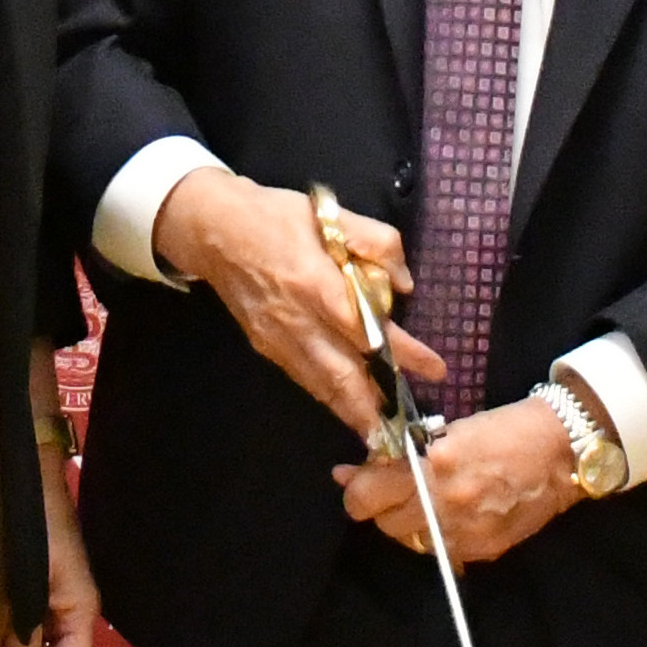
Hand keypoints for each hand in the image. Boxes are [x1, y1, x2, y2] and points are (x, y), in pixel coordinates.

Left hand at [2, 425, 101, 646]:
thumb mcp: (32, 577)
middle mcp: (64, 608)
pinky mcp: (27, 586)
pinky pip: (19, 626)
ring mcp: (46, 597)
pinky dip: (1, 642)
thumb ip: (26, 625)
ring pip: (32, 646)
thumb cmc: (34, 519)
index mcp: (77, 608)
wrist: (23, 471)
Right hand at [151, 168, 445, 434]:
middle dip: (373, 407)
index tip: (434, 369)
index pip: (368, 328)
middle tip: (404, 432)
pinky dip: (327, 395)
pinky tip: (346, 404)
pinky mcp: (264, 346)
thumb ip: (377, 241)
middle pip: (341, 375)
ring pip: (320, 385)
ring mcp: (277, 338)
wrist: (212, 229)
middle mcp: (297, 321)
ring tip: (382, 432)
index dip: (402, 353)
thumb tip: (404, 284)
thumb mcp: (332, 214)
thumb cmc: (275, 216)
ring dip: (351, 411)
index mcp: (316, 284)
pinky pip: (302, 377)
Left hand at [337, 399, 574, 564]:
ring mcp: (466, 531)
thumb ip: (403, 456)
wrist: (563, 452)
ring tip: (423, 501)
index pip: (369, 495)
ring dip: (407, 523)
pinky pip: (442, 551)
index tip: (357, 480)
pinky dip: (436, 535)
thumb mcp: (450, 431)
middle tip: (390, 490)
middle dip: (381, 507)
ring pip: (410, 541)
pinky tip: (448, 515)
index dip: (357, 490)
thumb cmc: (505, 429)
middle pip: (385, 523)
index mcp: (435, 466)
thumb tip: (354, 472)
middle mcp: (447, 504)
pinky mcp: (484, 549)